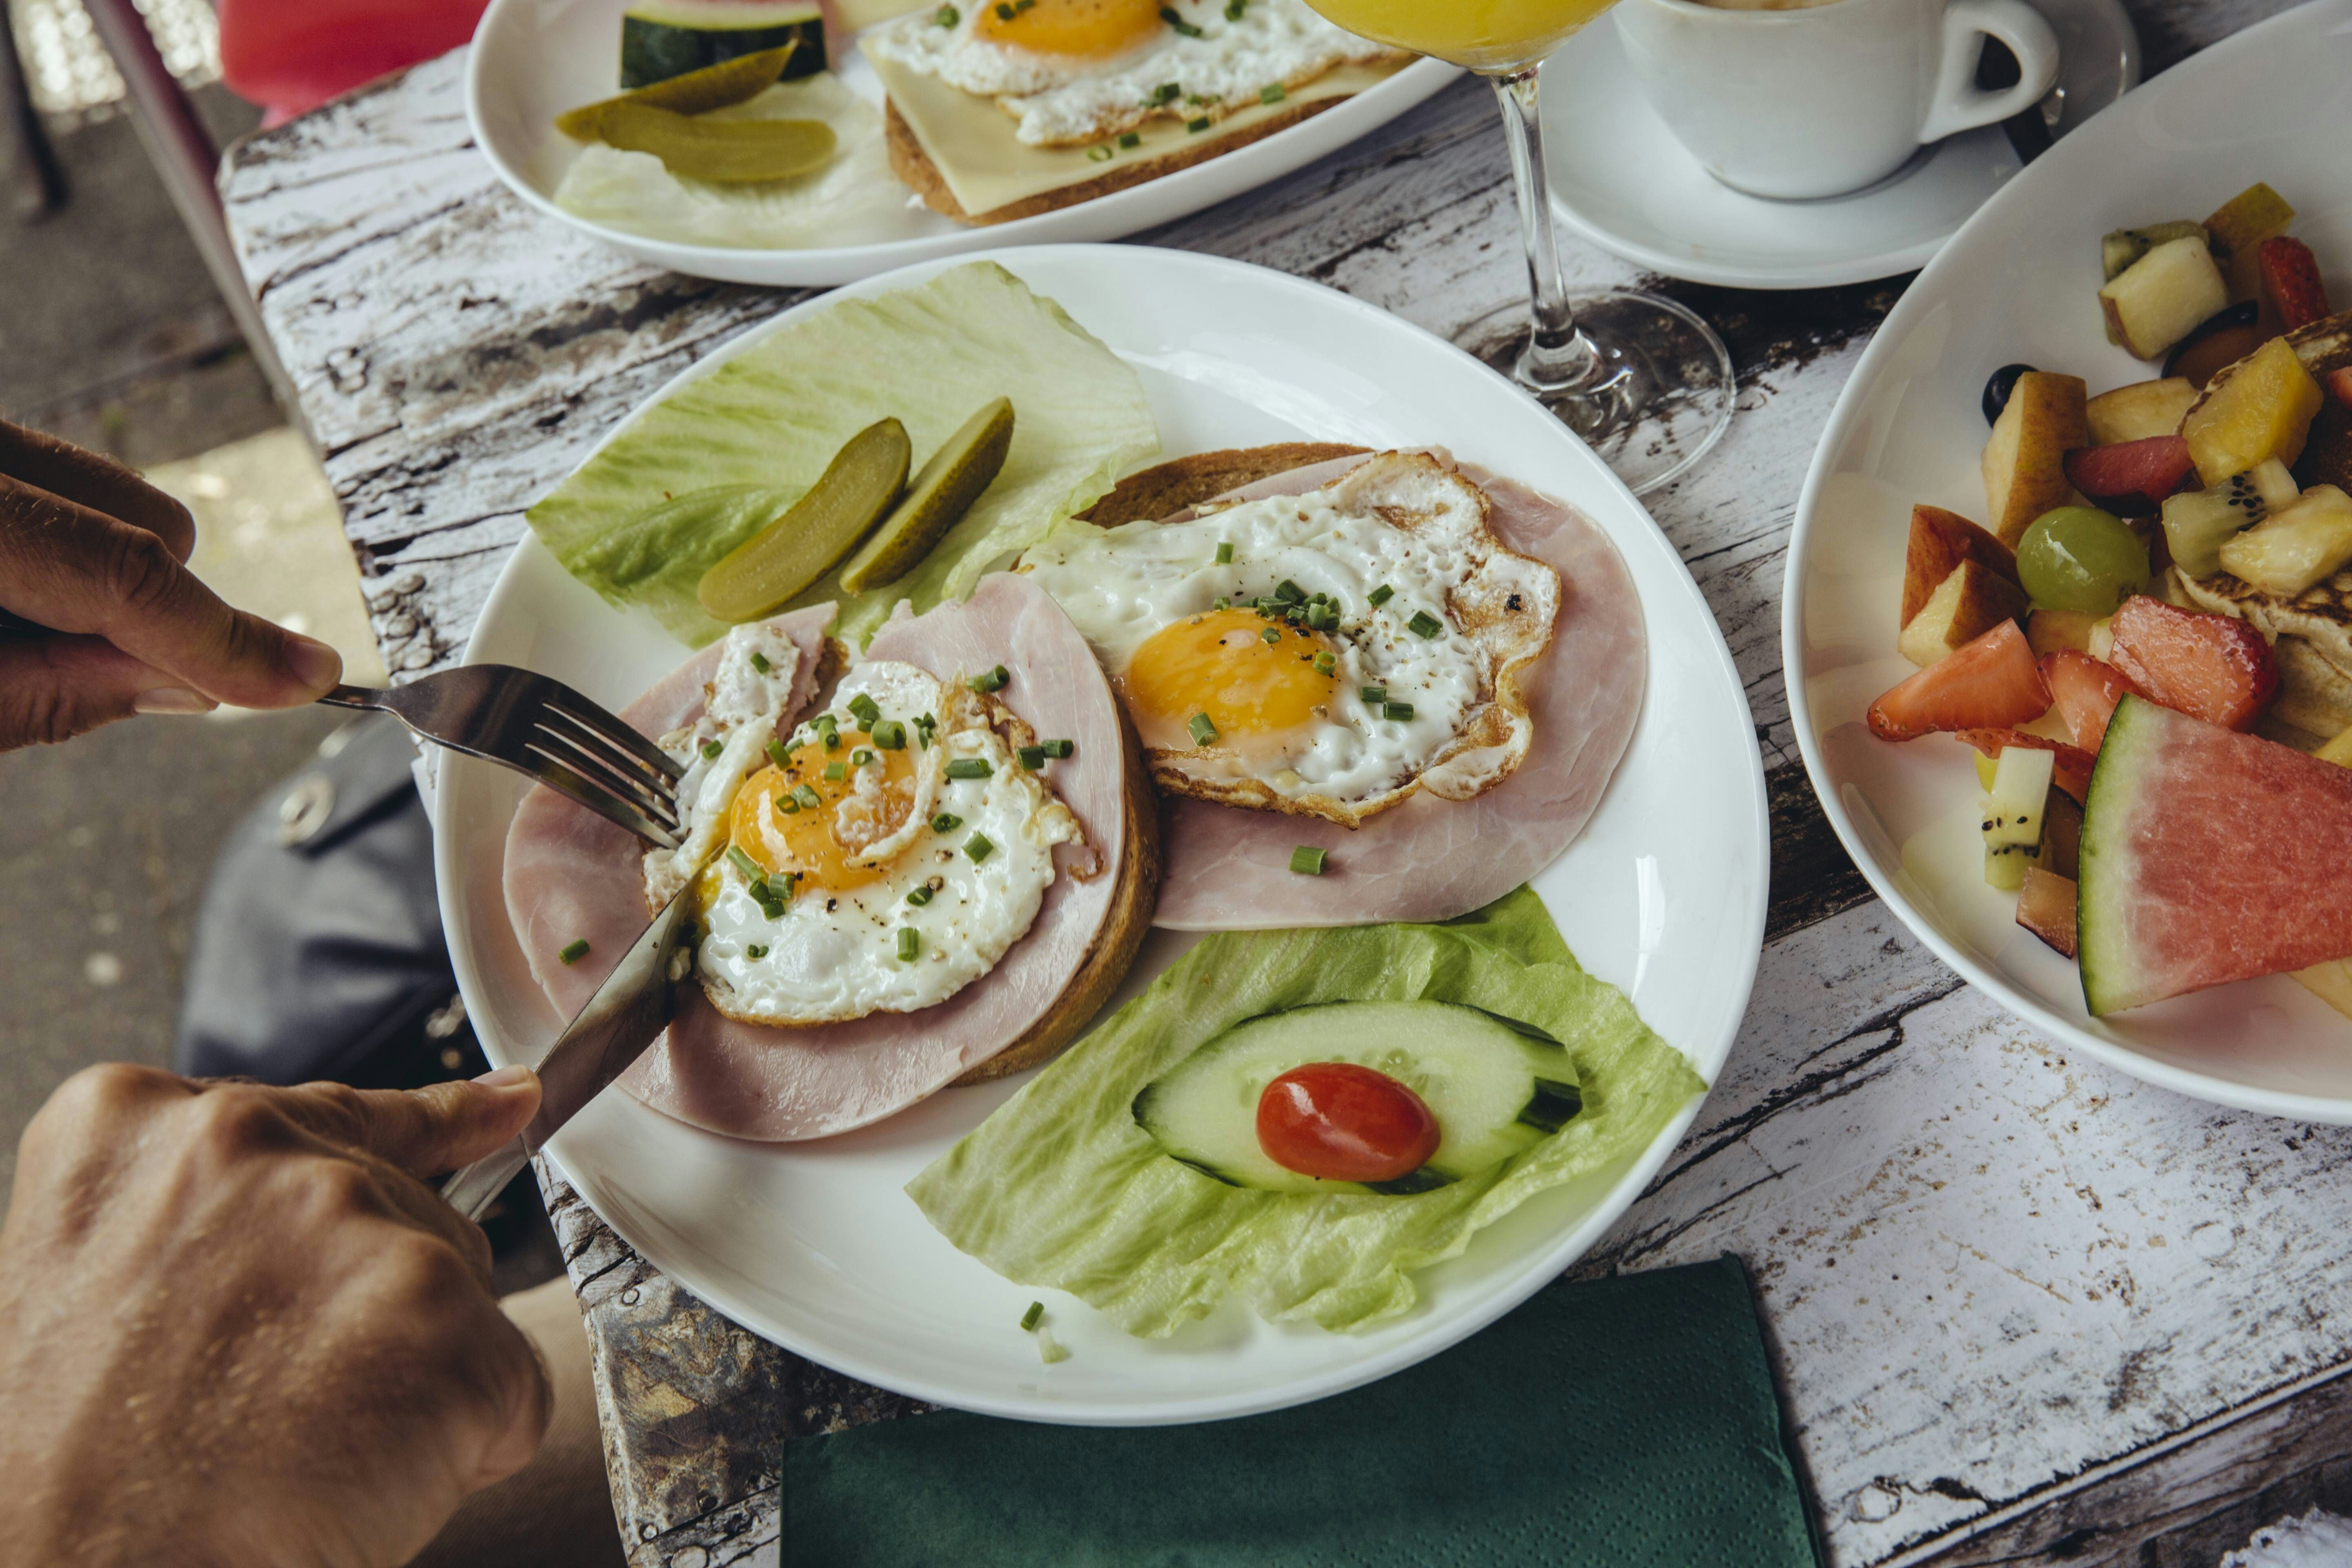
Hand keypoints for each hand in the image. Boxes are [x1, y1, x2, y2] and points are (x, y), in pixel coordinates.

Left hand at [0, 419, 343, 748]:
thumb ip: (49, 696)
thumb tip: (195, 686)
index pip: (125, 571)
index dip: (220, 637)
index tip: (301, 678)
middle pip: (141, 512)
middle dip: (155, 602)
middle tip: (80, 671)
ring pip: (105, 490)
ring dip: (98, 573)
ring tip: (15, 629)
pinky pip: (58, 480)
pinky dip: (55, 548)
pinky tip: (6, 593)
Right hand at [0, 1065, 553, 1566]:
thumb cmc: (77, 1472)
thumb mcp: (111, 1285)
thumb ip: (243, 1210)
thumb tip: (483, 1115)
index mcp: (135, 1128)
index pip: (332, 1111)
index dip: (422, 1131)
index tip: (503, 1107)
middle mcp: (245, 1144)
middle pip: (405, 1203)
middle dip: (375, 1303)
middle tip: (273, 1403)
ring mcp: (347, 1216)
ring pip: (459, 1289)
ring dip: (414, 1375)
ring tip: (294, 1450)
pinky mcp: (435, 1307)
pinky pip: (511, 1381)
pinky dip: (467, 1445)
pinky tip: (361, 1484)